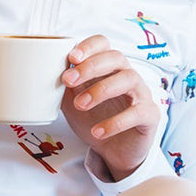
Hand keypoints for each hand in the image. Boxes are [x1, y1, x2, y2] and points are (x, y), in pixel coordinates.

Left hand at [60, 35, 160, 179]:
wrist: (114, 150)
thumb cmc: (93, 119)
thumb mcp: (71, 102)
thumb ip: (63, 87)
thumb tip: (45, 71)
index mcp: (108, 67)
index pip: (104, 44)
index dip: (89, 46)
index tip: (70, 58)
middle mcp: (127, 75)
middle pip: (116, 57)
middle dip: (90, 66)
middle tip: (68, 81)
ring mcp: (141, 93)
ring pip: (128, 79)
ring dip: (101, 89)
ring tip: (80, 105)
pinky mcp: (149, 115)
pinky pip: (137, 112)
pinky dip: (116, 122)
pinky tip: (97, 131)